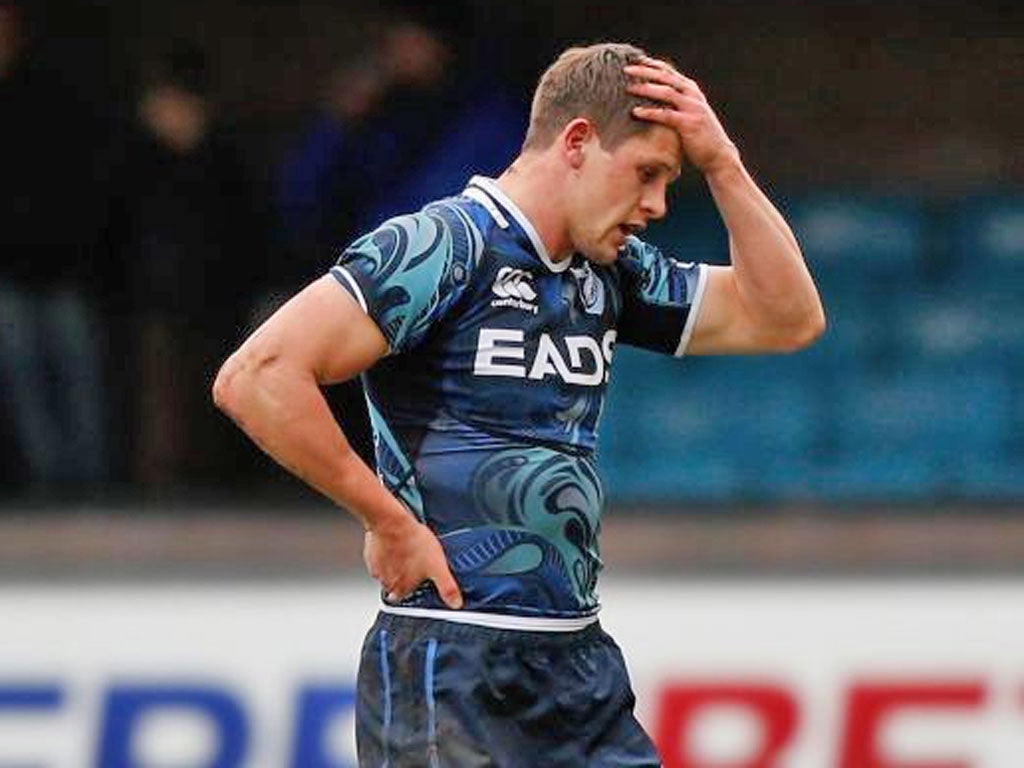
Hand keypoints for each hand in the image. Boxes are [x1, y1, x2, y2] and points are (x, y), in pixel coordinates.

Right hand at [363, 513, 463, 608]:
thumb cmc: (412, 543)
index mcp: (401, 588)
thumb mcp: (438, 566)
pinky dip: (386, 552)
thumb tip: (455, 602)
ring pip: (388, 571)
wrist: (391, 523)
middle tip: (415, 562)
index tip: (419, 579)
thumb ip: (447, 587)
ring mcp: (376, 567)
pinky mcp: (370, 553)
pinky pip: (379, 557)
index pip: (406, 598)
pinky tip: (396, 544)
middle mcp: (386, 582)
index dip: (414, 588)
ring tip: (407, 551)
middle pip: (396, 585)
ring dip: (396, 564)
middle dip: (405, 575)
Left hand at [624, 57, 739, 175]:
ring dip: (646, 88)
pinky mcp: (689, 123)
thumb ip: (674, 104)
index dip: (651, 64)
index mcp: (691, 90)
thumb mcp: (687, 114)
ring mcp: (692, 108)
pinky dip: (650, 112)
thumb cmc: (698, 136)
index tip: (633, 60)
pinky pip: (666, 114)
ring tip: (628, 87)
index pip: (669, 71)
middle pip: (666, 76)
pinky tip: (635, 112)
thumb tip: (650, 100)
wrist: (718, 154)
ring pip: (666, 92)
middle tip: (625, 68)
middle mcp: (692, 95)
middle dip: (645, 71)